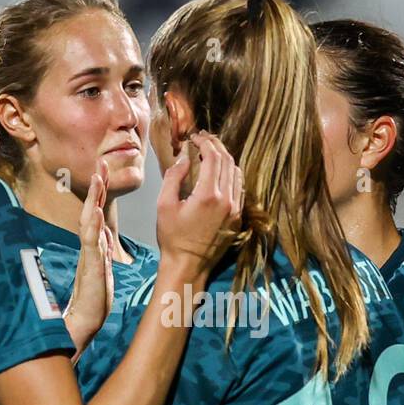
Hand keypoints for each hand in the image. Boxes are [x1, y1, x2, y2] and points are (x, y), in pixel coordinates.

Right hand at [63, 159, 114, 352]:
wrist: (84, 322)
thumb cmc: (94, 299)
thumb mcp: (102, 269)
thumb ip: (102, 251)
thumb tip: (104, 235)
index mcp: (94, 246)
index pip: (96, 213)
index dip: (99, 192)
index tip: (103, 171)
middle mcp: (89, 247)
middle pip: (91, 210)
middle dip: (96, 187)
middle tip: (100, 163)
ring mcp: (88, 255)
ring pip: (89, 221)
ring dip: (94, 199)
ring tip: (98, 179)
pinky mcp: (90, 267)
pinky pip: (91, 243)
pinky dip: (93, 226)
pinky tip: (95, 212)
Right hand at [155, 131, 242, 277]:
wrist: (188, 266)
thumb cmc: (172, 238)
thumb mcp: (164, 205)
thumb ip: (174, 177)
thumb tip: (185, 159)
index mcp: (208, 196)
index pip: (213, 157)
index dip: (205, 142)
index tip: (195, 137)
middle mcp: (227, 201)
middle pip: (228, 161)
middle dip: (216, 146)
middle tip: (204, 140)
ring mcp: (235, 210)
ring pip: (237, 173)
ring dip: (225, 159)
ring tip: (211, 154)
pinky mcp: (237, 218)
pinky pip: (239, 189)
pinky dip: (231, 175)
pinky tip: (220, 173)